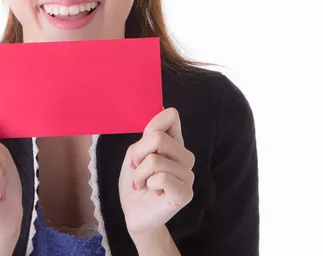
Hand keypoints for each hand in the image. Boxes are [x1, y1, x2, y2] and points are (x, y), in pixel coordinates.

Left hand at [119, 107, 194, 239]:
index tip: (143, 146)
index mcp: (175, 143)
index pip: (171, 116)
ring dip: (140, 174)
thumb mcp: (136, 153)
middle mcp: (186, 156)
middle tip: (137, 169)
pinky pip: (162, 178)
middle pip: (158, 137)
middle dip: (138, 155)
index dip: (152, 126)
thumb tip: (167, 111)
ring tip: (143, 184)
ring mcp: (188, 175)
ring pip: (156, 160)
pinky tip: (152, 192)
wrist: (134, 213)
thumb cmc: (135, 182)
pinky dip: (148, 184)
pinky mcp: (185, 193)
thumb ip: (150, 134)